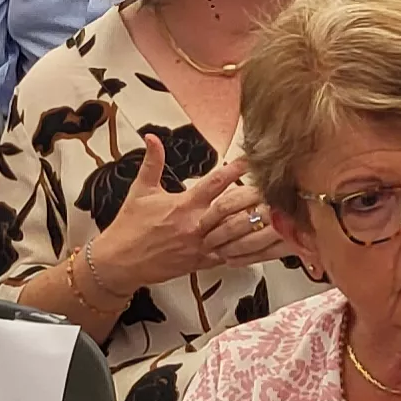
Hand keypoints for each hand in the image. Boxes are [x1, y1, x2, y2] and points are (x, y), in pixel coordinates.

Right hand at [84, 129, 282, 297]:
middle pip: (233, 209)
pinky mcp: (203, 263)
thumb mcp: (140, 191)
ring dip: (257, 224)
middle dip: (255, 196)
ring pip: (237, 234)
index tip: (250, 157)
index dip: (234, 168)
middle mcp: (196, 226)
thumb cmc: (130, 226)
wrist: (119, 262)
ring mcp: (202, 247)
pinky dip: (250, 250)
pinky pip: (231, 257)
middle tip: (276, 183)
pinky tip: (266, 244)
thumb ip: (152, 163)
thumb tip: (152, 137)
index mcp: (183, 206)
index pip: (214, 183)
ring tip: (280, 211)